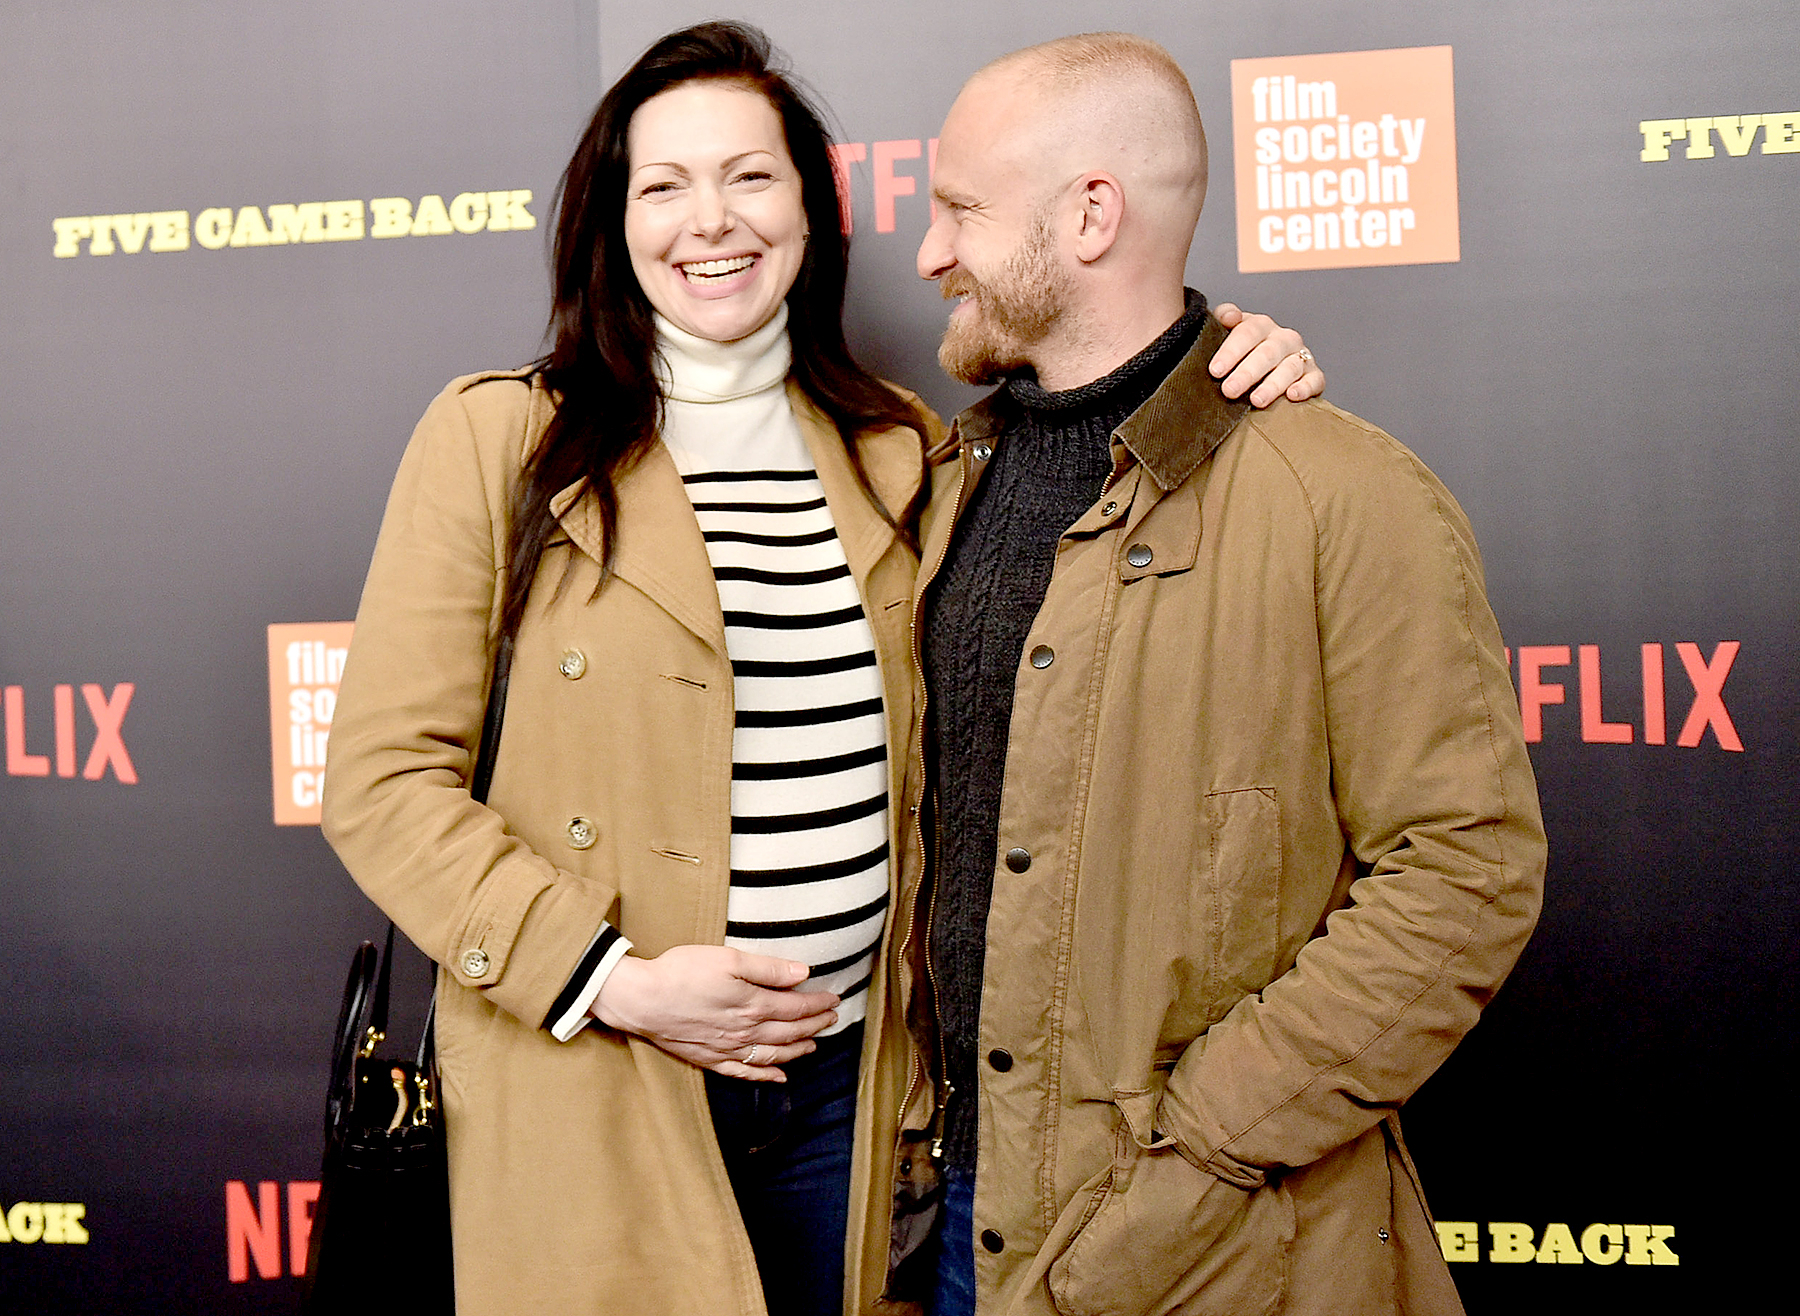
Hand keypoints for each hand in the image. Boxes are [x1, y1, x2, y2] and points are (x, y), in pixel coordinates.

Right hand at [592, 945, 839, 1081]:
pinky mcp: (709, 1059)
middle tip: (832, 1020)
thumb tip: (803, 974)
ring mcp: (727, 1049)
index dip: (818, 1004)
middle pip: (789, 1032)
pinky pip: (745, 1072)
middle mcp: (744, 1032)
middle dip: (815, 1026)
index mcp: (752, 1005)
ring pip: (773, 1055)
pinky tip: (779, 1076)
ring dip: (797, 1051)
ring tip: (814, 1045)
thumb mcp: (728, 959)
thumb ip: (768, 969)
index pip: (796, 1008)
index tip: (834, 999)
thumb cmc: (682, 972)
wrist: (642, 1000)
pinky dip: (766, 1076)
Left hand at [1208, 303, 1325, 406]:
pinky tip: (1292, 396)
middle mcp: (1283, 338)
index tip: (1215, 370)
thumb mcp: (1228, 331)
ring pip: (1289, 368)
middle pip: (1267, 353)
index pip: (1247, 333)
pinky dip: (1305, 388)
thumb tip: (1228, 316)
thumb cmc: (1243, 352)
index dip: (1231, 351)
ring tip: (1257, 400)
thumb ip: (1224, 318)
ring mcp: (1301, 356)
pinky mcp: (1314, 376)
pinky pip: (1314, 380)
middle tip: (1229, 390)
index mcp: (1261, 325)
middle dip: (1247, 373)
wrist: (1267, 368)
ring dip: (1273, 385)